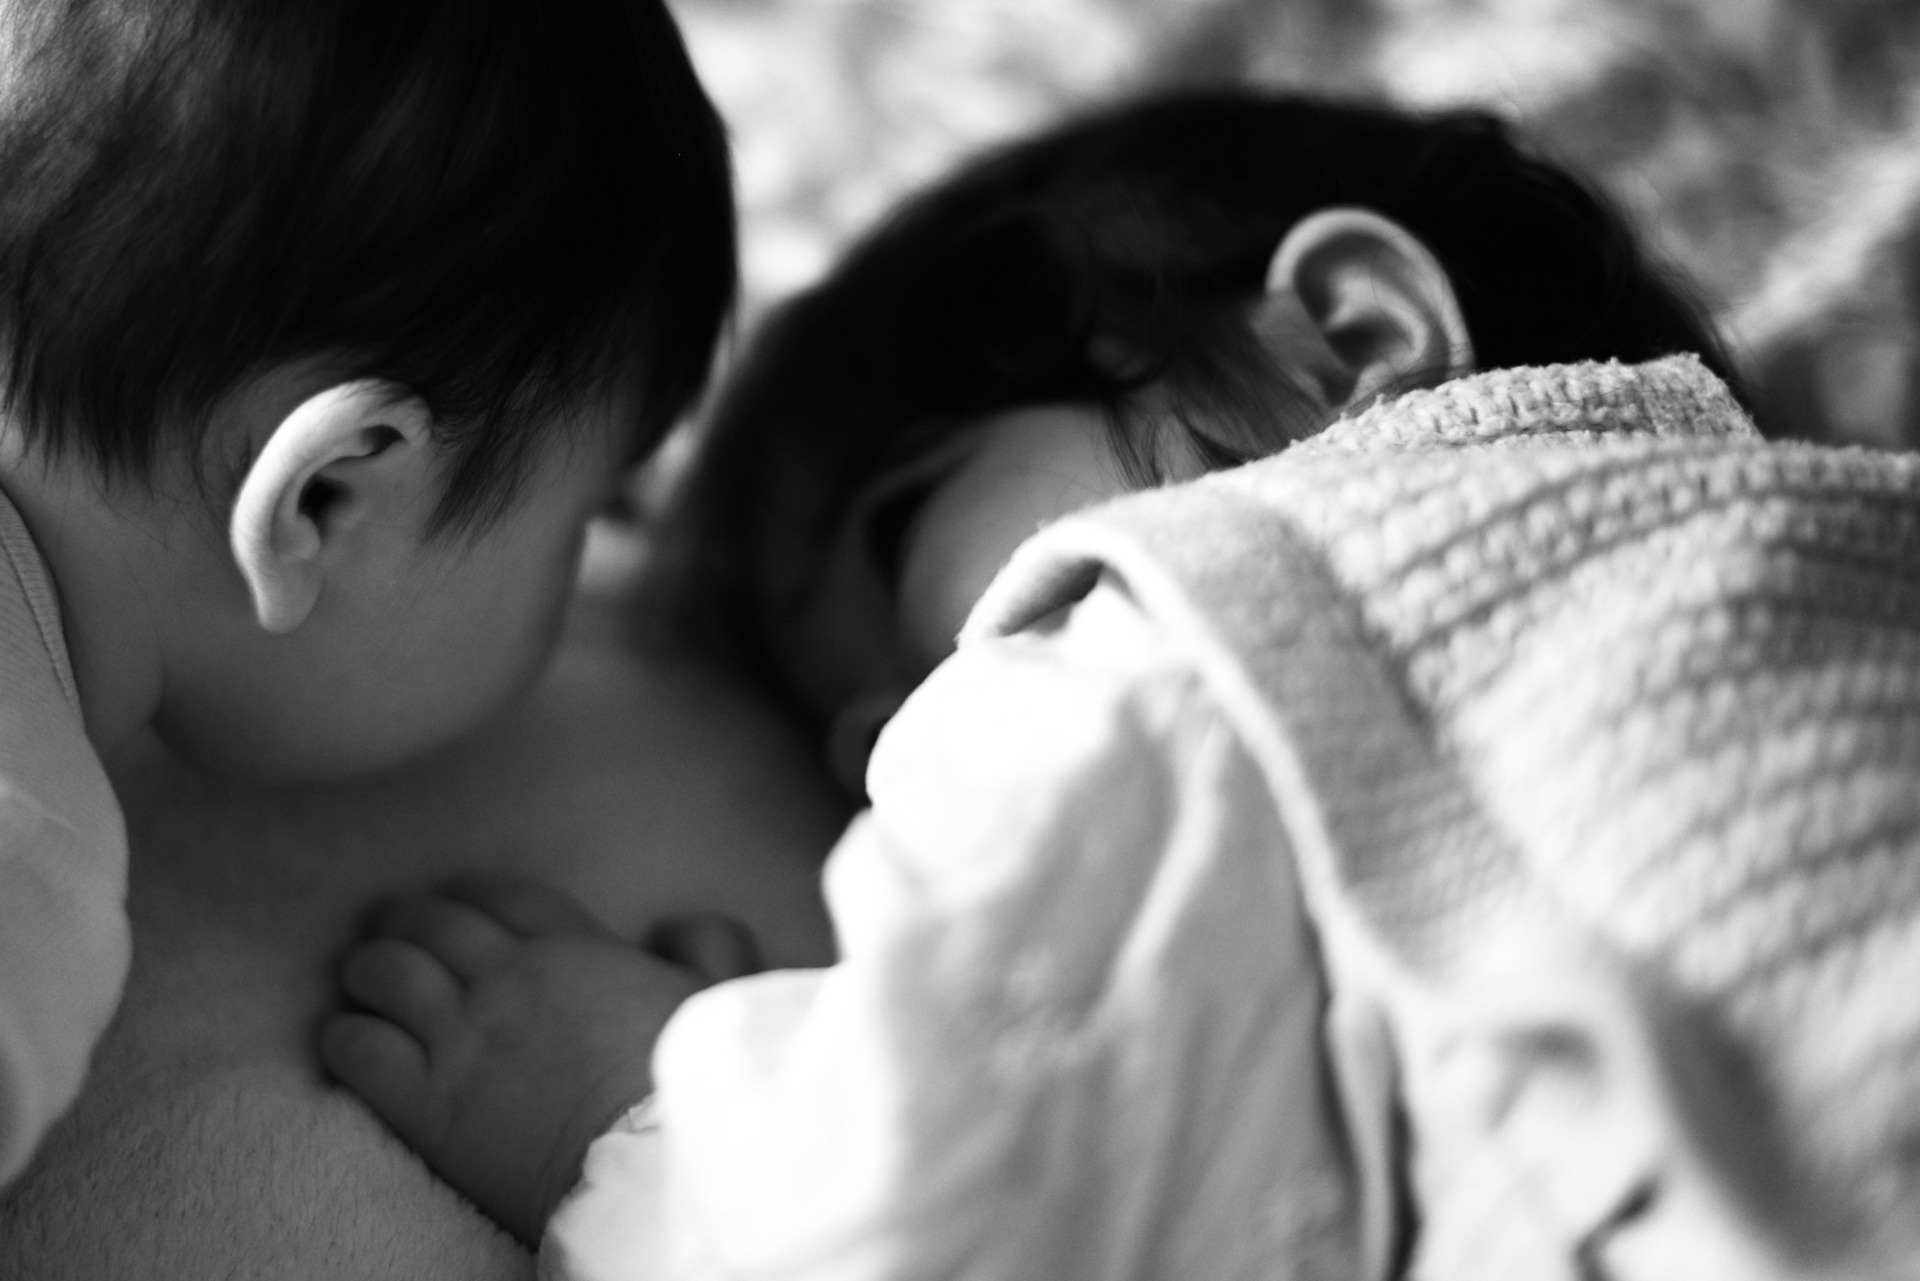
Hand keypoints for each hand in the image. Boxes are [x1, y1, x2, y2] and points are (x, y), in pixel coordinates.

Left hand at [320, 876, 759, 1244]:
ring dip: (367, 968)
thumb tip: (679, 927)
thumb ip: (708, 946)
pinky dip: (345, 1036)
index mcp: (574, 949)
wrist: (650, 1165)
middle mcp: (507, 979)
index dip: (471, 893)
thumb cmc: (691, 1082)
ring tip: (361, 976)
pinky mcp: (427, 1103)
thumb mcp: (719, 999)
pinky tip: (347, 1040)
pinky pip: (359, 1048)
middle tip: (385, 925)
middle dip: (402, 918)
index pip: (503, 897)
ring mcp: (461, 1038)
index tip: (457, 900)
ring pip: (384, 972)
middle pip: (430, 922)